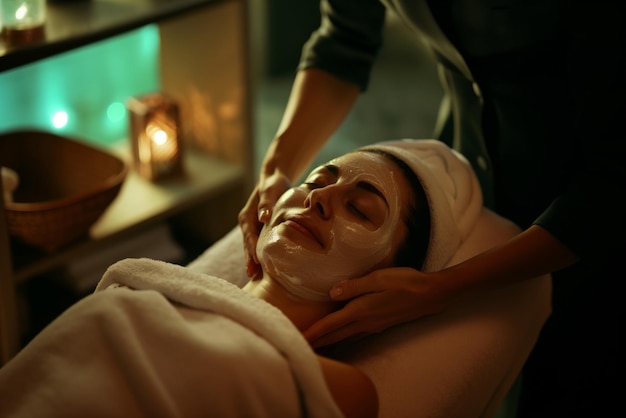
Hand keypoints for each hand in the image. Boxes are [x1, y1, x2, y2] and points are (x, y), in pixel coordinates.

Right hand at [238, 168, 290, 278]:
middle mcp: (247, 223)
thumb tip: (263, 218)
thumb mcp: (271, 190)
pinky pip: (258, 243)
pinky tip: (264, 267)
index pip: (249, 236)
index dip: (252, 249)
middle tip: (252, 276)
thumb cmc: (273, 184)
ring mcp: (252, 227)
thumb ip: (267, 204)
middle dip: (250, 260)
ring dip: (253, 260)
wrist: (274, 178)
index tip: (256, 262)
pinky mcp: (260, 229)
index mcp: (247, 216)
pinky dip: (259, 254)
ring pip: (252, 246)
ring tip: (256, 277)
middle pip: (248, 245)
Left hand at [303, 267, 448, 347]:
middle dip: (318, 342)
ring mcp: (374, 326)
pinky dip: (343, 338)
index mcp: (361, 311)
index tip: (299, 339)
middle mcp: (365, 322)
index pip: (331, 325)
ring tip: (316, 346)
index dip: (314, 333)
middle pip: (335, 336)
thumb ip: (354, 285)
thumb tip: (332, 293)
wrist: (431, 294)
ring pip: (345, 338)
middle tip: (300, 347)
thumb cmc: (405, 282)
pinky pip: (355, 335)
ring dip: (329, 343)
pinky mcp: (380, 324)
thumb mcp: (378, 278)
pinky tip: (341, 337)